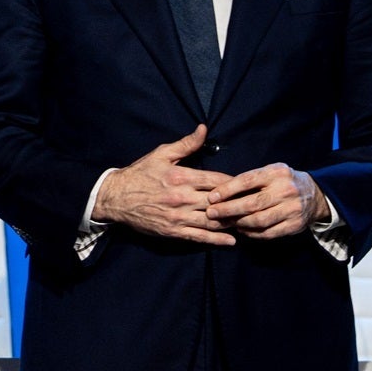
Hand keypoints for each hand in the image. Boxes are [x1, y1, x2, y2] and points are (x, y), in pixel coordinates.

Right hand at [92, 125, 235, 245]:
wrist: (115, 198)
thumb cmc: (139, 174)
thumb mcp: (161, 154)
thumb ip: (186, 144)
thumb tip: (203, 129)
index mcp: (182, 177)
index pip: (218, 181)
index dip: (236, 183)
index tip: (249, 185)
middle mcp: (183, 198)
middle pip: (219, 202)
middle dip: (238, 204)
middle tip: (255, 205)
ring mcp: (179, 217)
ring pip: (213, 221)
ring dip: (232, 222)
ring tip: (248, 222)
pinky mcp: (173, 231)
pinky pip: (199, 237)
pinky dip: (217, 240)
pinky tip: (231, 241)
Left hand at [205, 163, 327, 239]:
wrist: (314, 194)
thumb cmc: (282, 181)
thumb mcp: (270, 172)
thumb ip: (249, 180)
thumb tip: (219, 192)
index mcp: (276, 173)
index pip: (247, 181)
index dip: (227, 190)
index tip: (211, 197)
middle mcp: (286, 191)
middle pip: (252, 204)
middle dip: (228, 210)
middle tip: (211, 214)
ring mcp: (292, 209)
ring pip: (259, 221)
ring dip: (238, 223)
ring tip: (225, 222)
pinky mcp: (295, 225)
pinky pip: (268, 233)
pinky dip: (252, 233)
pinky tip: (241, 230)